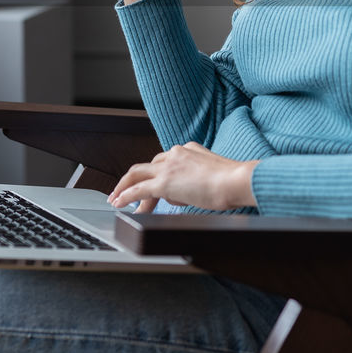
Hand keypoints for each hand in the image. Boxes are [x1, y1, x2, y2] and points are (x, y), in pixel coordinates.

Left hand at [107, 143, 258, 212]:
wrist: (235, 181)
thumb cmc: (233, 182)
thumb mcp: (213, 175)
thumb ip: (199, 179)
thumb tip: (189, 193)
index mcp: (188, 149)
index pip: (164, 162)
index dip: (155, 176)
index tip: (151, 188)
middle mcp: (175, 153)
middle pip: (148, 167)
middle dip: (134, 179)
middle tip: (124, 191)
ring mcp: (168, 167)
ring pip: (137, 174)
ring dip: (124, 186)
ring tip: (116, 198)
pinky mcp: (164, 183)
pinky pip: (138, 189)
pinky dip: (126, 195)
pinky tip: (119, 203)